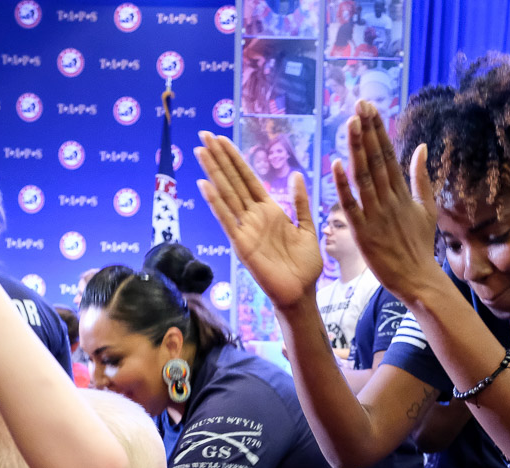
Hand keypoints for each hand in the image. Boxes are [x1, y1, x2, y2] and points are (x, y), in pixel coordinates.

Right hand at [193, 133, 322, 310]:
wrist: (301, 292)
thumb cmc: (305, 265)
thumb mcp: (308, 227)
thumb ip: (301, 202)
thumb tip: (296, 174)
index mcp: (270, 210)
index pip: (248, 178)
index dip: (235, 158)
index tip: (221, 138)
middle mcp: (254, 216)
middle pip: (233, 180)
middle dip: (219, 157)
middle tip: (204, 133)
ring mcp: (246, 229)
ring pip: (227, 194)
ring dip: (213, 172)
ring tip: (200, 150)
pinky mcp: (242, 245)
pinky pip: (227, 220)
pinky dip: (216, 203)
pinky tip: (205, 185)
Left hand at [333, 101, 441, 302]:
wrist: (418, 279)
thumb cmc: (420, 246)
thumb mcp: (427, 209)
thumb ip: (421, 178)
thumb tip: (422, 147)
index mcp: (403, 193)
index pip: (388, 155)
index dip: (378, 130)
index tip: (370, 108)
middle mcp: (390, 200)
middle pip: (376, 160)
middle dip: (367, 131)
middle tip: (359, 104)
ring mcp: (376, 215)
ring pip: (364, 177)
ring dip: (356, 149)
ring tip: (350, 123)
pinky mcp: (363, 233)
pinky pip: (351, 205)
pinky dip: (343, 185)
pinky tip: (336, 163)